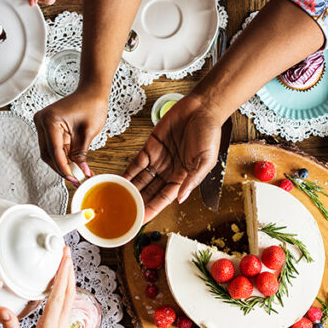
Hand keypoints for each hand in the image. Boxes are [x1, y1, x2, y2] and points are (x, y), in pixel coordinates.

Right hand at [0, 247, 75, 327]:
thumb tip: (4, 310)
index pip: (58, 297)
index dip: (62, 275)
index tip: (64, 258)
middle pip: (68, 293)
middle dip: (68, 271)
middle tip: (66, 252)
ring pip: (69, 299)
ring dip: (68, 280)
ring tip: (64, 263)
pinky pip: (65, 307)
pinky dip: (64, 292)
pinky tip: (59, 287)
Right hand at [34, 86, 107, 184]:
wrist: (92, 91)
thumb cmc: (92, 105)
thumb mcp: (89, 132)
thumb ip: (82, 153)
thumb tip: (80, 172)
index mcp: (50, 120)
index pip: (55, 151)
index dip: (64, 168)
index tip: (74, 179)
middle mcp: (42, 122)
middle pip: (48, 154)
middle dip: (62, 168)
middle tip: (77, 180)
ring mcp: (43, 124)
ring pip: (50, 153)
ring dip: (63, 164)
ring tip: (78, 174)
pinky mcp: (48, 127)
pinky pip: (54, 147)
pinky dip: (64, 156)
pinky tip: (75, 165)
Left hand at [123, 95, 222, 221]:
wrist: (202, 107)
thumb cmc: (209, 132)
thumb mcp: (206, 160)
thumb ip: (192, 180)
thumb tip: (181, 199)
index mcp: (184, 177)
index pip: (165, 197)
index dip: (153, 208)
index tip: (141, 219)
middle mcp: (170, 170)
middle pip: (150, 191)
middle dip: (139, 202)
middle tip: (125, 212)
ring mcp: (159, 159)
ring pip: (141, 179)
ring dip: (130, 189)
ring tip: (118, 199)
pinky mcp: (151, 146)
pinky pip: (136, 162)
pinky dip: (128, 171)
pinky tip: (118, 180)